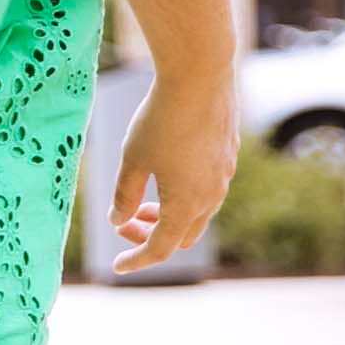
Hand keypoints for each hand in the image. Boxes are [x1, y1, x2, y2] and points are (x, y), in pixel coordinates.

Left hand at [114, 72, 236, 266]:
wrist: (200, 77)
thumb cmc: (161, 120)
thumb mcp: (132, 161)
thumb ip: (124, 197)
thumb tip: (118, 222)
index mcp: (186, 205)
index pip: (160, 249)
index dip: (137, 260)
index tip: (117, 266)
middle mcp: (211, 196)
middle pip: (182, 236)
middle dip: (152, 237)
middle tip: (125, 225)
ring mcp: (224, 175)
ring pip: (197, 213)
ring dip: (168, 215)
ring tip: (142, 203)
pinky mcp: (228, 155)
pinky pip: (207, 189)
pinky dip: (183, 196)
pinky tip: (165, 175)